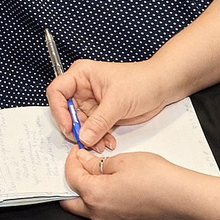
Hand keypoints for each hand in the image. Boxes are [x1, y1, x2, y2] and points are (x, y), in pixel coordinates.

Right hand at [46, 57, 175, 156]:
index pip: (57, 92)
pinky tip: (108, 142)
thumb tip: (84, 137)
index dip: (59, 110)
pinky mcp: (100, 114)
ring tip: (100, 144)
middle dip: (75, 128)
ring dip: (88, 137)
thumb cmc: (142, 81)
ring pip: (79, 125)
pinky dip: (98, 139)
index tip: (68, 126)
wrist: (162, 87)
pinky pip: (92, 130)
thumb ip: (99, 121)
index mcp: (81, 75)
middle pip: (66, 112)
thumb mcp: (118, 101)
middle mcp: (82, 88)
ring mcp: (91, 102)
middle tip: (84, 141)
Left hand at [62, 143, 207, 219]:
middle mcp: (98, 214)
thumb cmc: (156, 177)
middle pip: (70, 200)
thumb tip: (83, 161)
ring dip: (84, 192)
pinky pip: (101, 213)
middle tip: (80, 164)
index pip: (71, 176)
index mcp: (95, 195)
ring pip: (85, 209)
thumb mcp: (122, 161)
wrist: (182, 197)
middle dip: (71, 181)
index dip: (72, 160)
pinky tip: (109, 186)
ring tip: (95, 174)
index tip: (78, 150)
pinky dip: (98, 200)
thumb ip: (96, 163)